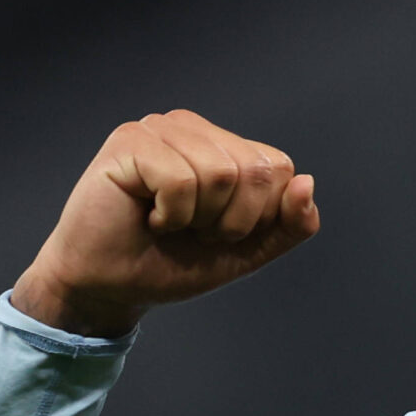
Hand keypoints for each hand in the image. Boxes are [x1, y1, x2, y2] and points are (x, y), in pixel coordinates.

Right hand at [11, 109, 319, 337]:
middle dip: (232, 221)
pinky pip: (182, 181)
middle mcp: (193, 128)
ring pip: (221, 174)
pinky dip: (171, 215)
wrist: (109, 287)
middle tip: (191, 230)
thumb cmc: (169, 263)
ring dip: (198, 219)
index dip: (258, 217)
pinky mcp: (130, 140)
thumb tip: (306, 182)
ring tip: (168, 222)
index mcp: (224, 145)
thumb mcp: (246, 251)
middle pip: (255, 170)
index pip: (279, 169)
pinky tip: (148, 217)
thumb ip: (288, 224)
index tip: (218, 232)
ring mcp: (160, 129)